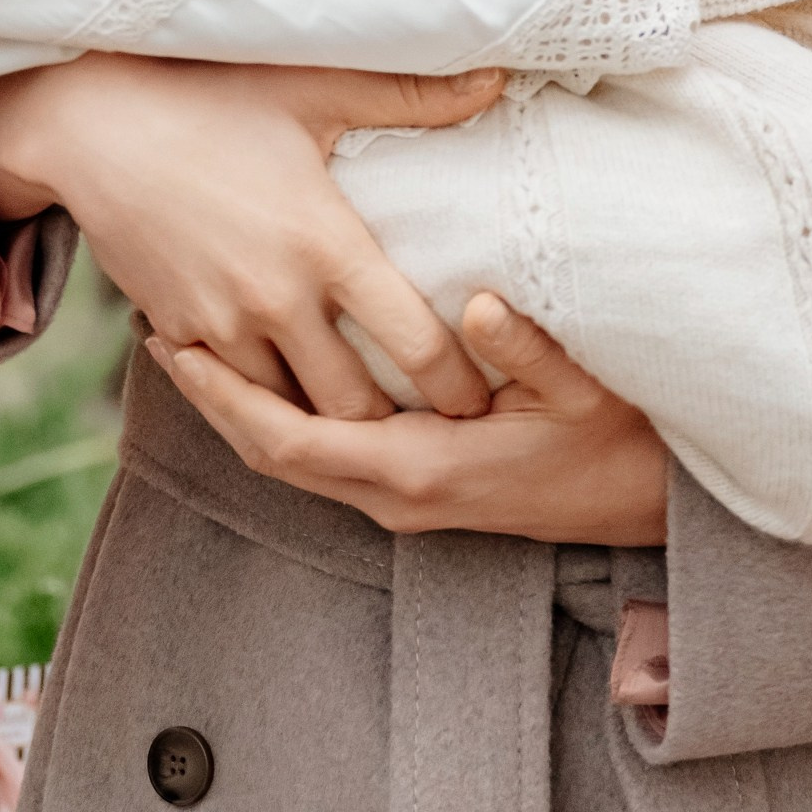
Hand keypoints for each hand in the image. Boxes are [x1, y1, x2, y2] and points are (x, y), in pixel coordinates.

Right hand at [0, 54, 503, 422]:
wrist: (88, 126)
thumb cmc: (208, 96)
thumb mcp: (313, 88)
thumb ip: (413, 95)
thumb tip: (499, 77)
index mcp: (326, 245)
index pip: (414, 344)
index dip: (459, 385)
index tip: (484, 399)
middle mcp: (277, 300)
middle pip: (355, 409)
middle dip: (397, 428)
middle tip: (434, 430)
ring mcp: (221, 325)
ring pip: (291, 414)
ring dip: (329, 424)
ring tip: (371, 427)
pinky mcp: (178, 333)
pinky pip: (234, 395)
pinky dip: (268, 401)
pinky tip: (296, 393)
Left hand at [151, 292, 672, 545]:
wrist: (653, 506)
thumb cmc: (621, 441)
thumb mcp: (585, 388)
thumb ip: (527, 346)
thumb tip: (470, 305)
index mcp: (422, 469)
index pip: (291, 438)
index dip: (225, 395)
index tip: (176, 345)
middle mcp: (398, 496)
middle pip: (272, 454)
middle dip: (212, 398)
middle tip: (158, 332)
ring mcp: (404, 500)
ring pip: (294, 461)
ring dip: (241, 409)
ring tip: (196, 345)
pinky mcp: (416, 490)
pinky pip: (324, 460)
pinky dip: (280, 419)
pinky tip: (267, 376)